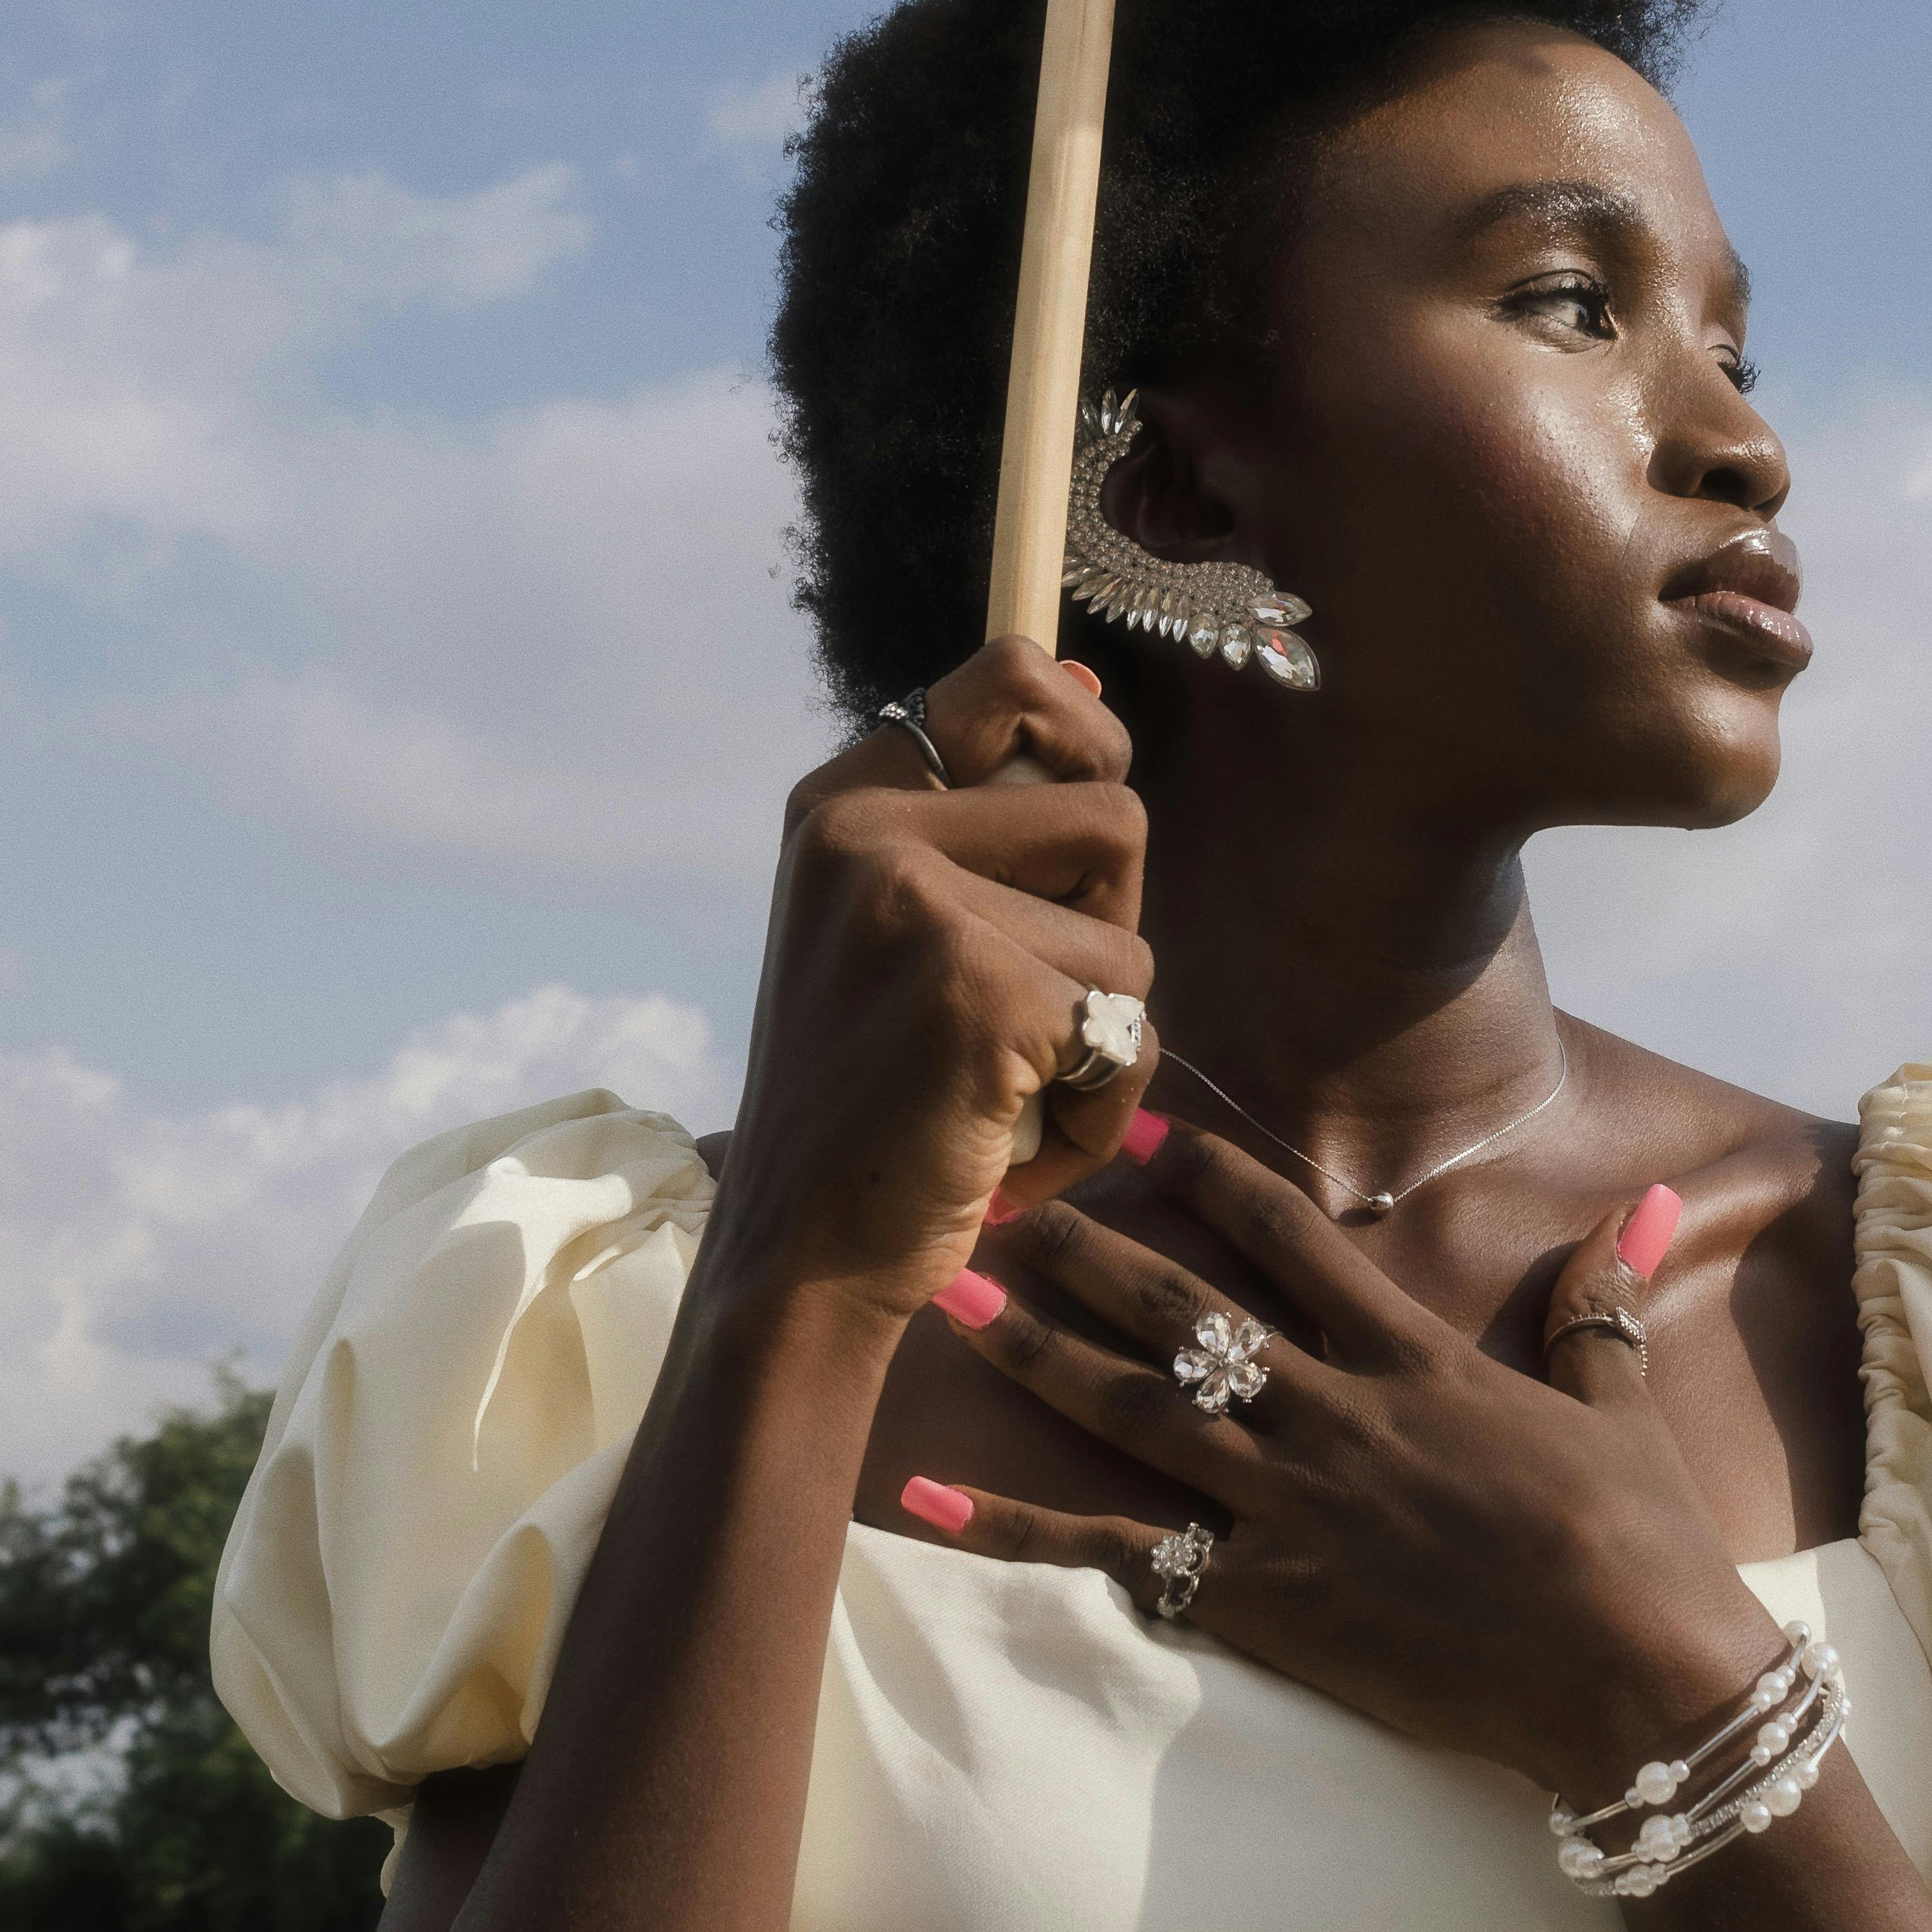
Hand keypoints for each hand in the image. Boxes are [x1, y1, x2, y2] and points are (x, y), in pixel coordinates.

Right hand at [696, 640, 1155, 1354]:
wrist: (799, 1260)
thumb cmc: (869, 1104)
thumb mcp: (899, 934)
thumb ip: (984, 818)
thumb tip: (1089, 671)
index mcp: (845, 802)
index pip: (1012, 670)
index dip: (1088, 731)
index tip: (1079, 814)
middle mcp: (867, 832)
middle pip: (1115, 814)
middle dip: (1108, 924)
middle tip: (1022, 1009)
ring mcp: (917, 905)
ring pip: (1131, 939)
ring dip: (1099, 1040)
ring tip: (1002, 1094)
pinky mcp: (977, 992)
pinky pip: (1128, 1032)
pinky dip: (1097, 1113)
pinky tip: (1006, 1149)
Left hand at [899, 1127, 1781, 1799]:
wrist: (1634, 1674)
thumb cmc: (1641, 1544)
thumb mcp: (1621, 1408)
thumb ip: (1605, 1301)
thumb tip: (1655, 1201)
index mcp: (1414, 1361)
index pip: (1292, 1239)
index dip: (1209, 1178)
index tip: (1135, 1130)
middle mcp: (1334, 1416)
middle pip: (1184, 1317)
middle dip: (1085, 1253)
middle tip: (996, 1200)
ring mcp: (1290, 1507)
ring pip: (1134, 1413)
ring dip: (1035, 1356)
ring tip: (946, 1304)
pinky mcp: (1263, 1599)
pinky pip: (1115, 1555)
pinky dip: (1013, 1528)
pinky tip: (928, 1500)